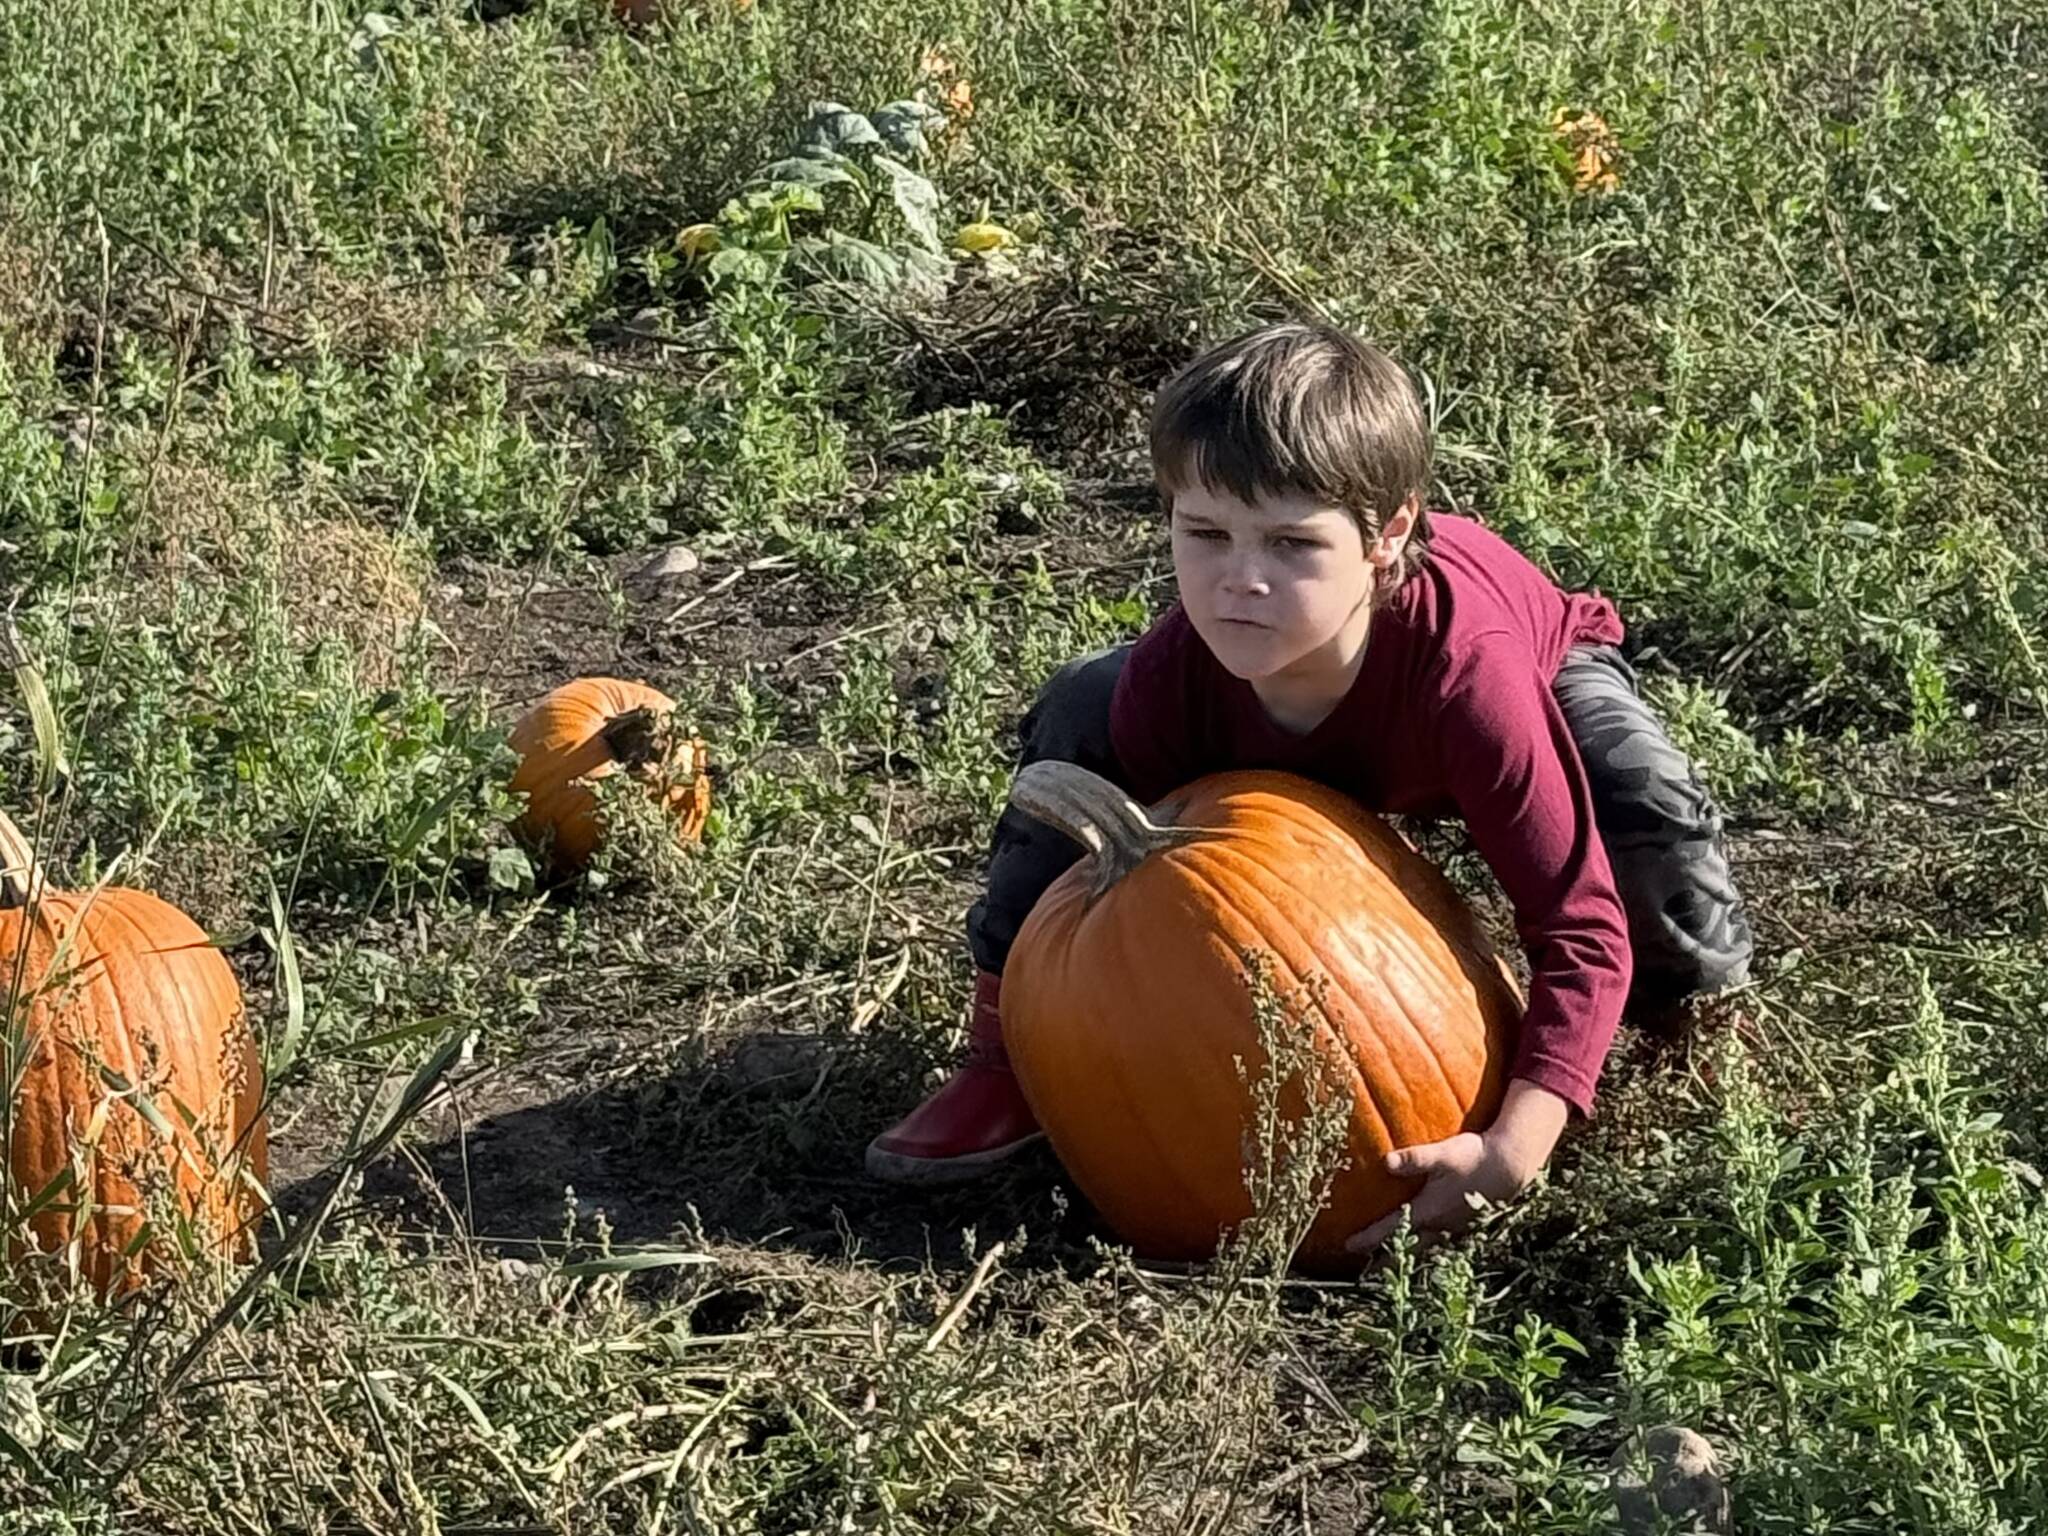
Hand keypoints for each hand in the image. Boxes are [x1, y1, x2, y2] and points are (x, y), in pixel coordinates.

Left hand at [1344, 1080, 1570, 1257]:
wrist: (1511, 1166)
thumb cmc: (1474, 1157)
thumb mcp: (1442, 1154)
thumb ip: (1414, 1159)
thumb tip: (1385, 1162)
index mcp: (1428, 1211)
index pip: (1391, 1228)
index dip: (1369, 1238)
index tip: (1348, 1246)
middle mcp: (1440, 1225)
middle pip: (1407, 1246)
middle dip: (1386, 1258)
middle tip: (1368, 1271)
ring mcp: (1455, 1227)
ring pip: (1426, 1246)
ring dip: (1408, 1255)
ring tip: (1393, 1260)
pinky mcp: (1467, 1223)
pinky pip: (1442, 1240)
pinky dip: (1428, 1245)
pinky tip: (1427, 1241)